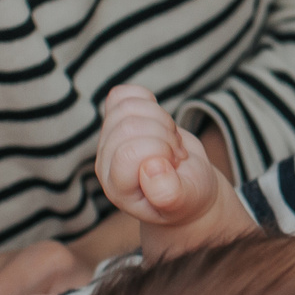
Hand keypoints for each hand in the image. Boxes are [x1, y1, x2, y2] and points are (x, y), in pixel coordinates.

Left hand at [96, 85, 224, 227]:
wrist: (188, 183)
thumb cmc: (187, 196)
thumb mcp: (187, 201)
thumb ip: (169, 194)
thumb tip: (151, 168)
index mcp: (118, 187)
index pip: (127, 153)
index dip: (159, 150)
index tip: (174, 164)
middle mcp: (106, 162)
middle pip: (129, 126)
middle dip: (164, 135)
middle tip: (176, 154)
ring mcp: (109, 138)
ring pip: (127, 106)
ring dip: (160, 119)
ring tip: (170, 141)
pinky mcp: (116, 119)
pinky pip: (122, 93)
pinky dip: (148, 101)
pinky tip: (159, 122)